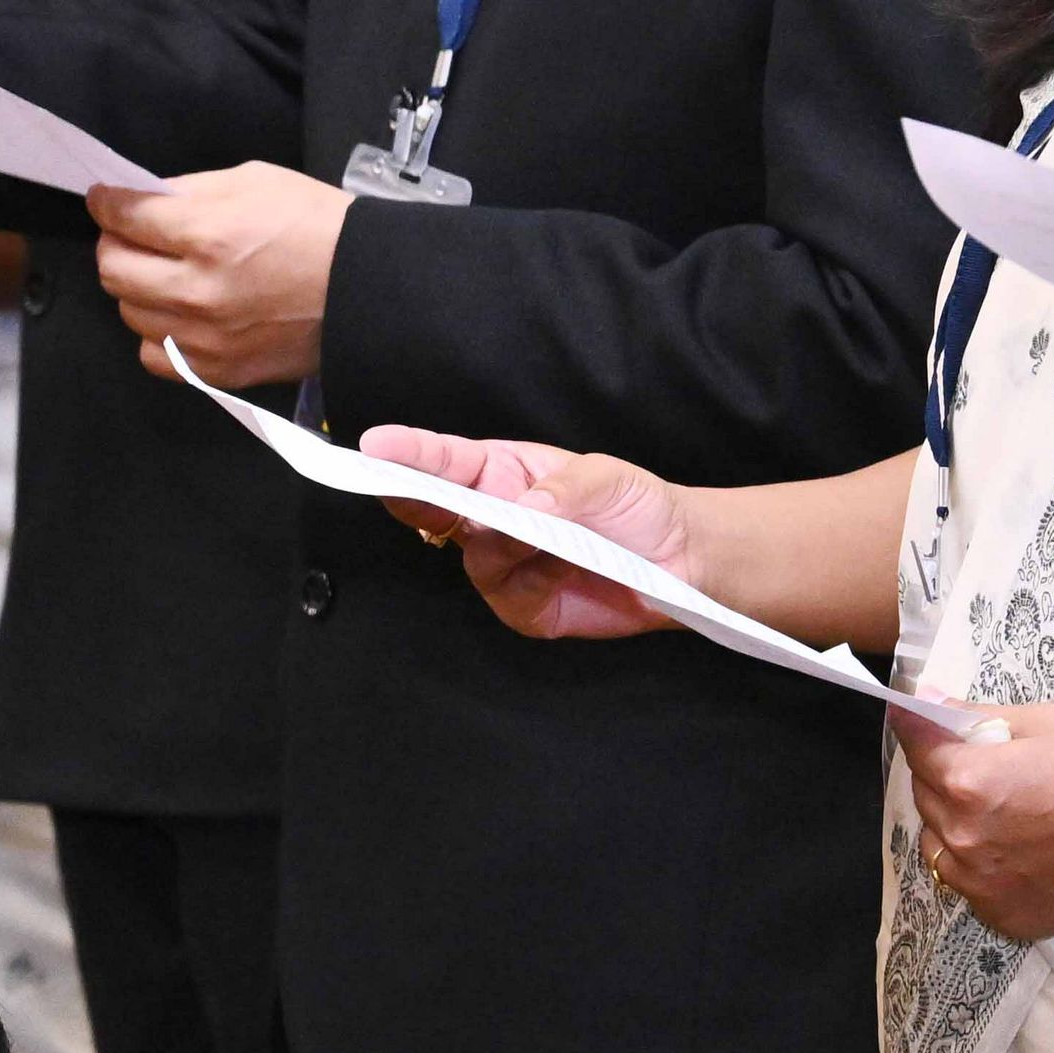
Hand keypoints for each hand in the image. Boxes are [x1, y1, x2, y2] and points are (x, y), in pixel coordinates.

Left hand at [88, 165, 349, 384]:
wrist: (369, 290)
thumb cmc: (320, 226)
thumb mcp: (258, 181)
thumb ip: (193, 190)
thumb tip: (146, 200)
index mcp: (209, 233)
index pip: (125, 217)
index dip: (108, 202)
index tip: (106, 199)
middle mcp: (197, 290)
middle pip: (112, 268)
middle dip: (116, 243)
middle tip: (135, 235)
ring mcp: (203, 336)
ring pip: (128, 311)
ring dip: (138, 287)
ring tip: (167, 274)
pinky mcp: (216, 370)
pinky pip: (153, 354)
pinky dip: (158, 332)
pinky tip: (182, 315)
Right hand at [356, 426, 697, 640]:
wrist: (679, 560)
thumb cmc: (637, 504)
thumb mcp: (609, 477)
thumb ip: (567, 488)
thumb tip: (523, 508)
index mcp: (506, 472)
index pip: (447, 461)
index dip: (409, 453)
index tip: (375, 445)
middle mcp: (494, 517)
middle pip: (438, 509)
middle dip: (414, 497)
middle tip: (395, 487)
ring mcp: (505, 566)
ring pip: (476, 556)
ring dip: (504, 545)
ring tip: (551, 537)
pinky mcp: (525, 608)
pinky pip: (511, 599)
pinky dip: (535, 584)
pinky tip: (566, 570)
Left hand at [897, 700, 1053, 943]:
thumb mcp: (1043, 722)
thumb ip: (975, 717)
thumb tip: (926, 704)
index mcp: (967, 782)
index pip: (916, 746)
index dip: (918, 726)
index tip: (918, 716)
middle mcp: (962, 839)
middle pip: (924, 797)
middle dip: (942, 774)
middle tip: (981, 762)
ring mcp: (980, 886)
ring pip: (939, 847)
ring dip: (953, 824)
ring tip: (1000, 811)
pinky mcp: (1004, 918)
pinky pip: (970, 886)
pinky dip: (980, 866)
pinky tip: (1019, 850)